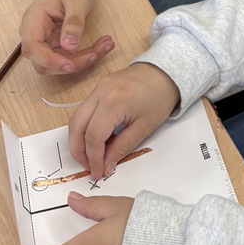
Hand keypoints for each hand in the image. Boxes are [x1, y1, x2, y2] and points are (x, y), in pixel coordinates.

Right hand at [19, 0, 113, 74]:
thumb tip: (69, 46)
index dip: (50, 61)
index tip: (71, 65)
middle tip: (97, 54)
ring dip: (80, 62)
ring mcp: (43, 42)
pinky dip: (84, 56)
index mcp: (32, 22)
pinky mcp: (54, 46)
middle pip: (44, 62)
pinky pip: (67, 58)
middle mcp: (33, 35)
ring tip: (104, 47)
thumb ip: (73, 22)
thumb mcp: (77, 0)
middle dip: (71, 64)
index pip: (33, 49)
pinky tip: (101, 47)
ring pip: (57, 65)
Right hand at [69, 62, 179, 179]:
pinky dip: (86, 126)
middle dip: (78, 150)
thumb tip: (105, 166)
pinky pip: (85, 109)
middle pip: (76, 126)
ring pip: (77, 117)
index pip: (93, 136)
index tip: (98, 173)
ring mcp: (98, 86)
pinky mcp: (99, 85)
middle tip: (89, 166)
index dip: (93, 158)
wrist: (167, 71)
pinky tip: (97, 139)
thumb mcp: (144, 128)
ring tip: (91, 155)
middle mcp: (100, 92)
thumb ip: (121, 148)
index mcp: (113, 102)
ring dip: (79, 139)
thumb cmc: (160, 98)